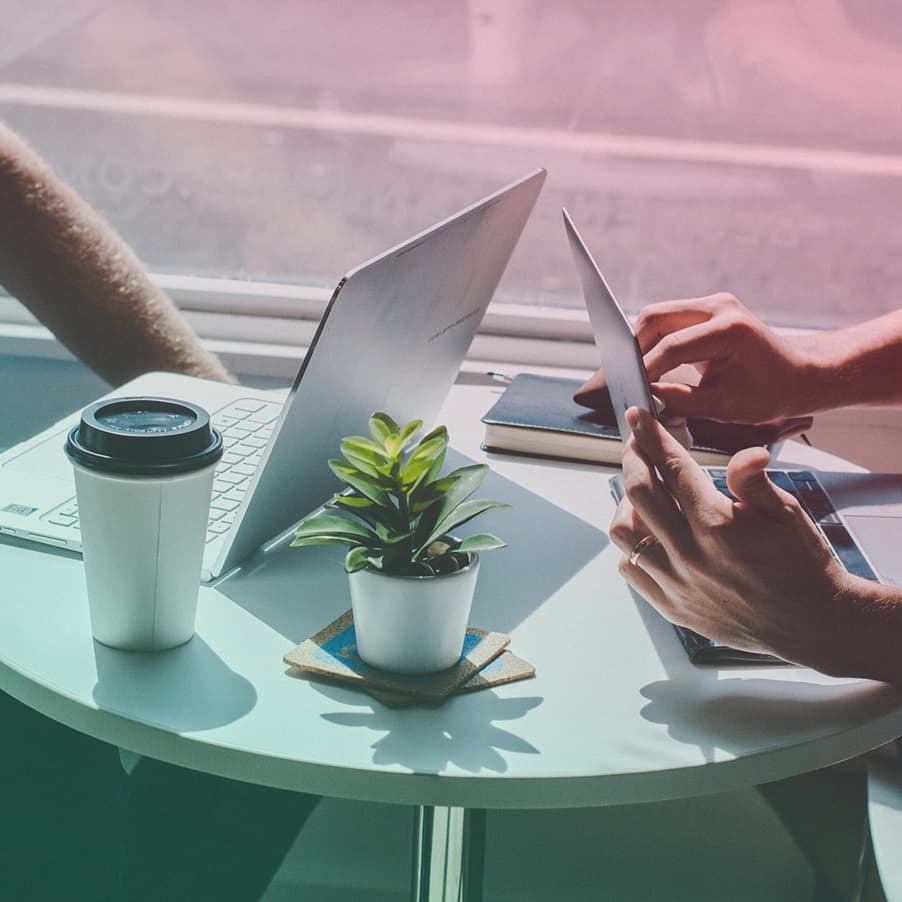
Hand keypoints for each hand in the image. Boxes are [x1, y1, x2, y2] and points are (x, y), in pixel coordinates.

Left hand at [609, 406, 852, 669]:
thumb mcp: (787, 513)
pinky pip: (630, 570)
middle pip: (638, 493)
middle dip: (633, 459)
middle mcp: (689, 554)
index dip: (651, 436)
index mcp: (717, 524)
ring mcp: (677, 583)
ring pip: (624, 533)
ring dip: (626, 505)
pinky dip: (631, 548)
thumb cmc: (802, 564)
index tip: (638, 417)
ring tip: (642, 493)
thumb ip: (754, 480)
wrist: (812, 624)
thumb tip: (747, 451)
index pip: (671, 468)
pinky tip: (648, 534)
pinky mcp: (672, 606)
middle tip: (636, 445)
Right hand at [635, 293, 814, 423]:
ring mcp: (713, 304)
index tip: (632, 391)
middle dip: (636, 349)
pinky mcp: (708, 309)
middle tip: (630, 379)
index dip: (646, 370)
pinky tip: (654, 364)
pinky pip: (669, 319)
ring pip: (658, 316)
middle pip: (655, 318)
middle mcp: (719, 307)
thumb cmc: (772, 393)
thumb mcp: (725, 407)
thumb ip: (681, 401)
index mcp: (728, 330)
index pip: (671, 347)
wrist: (801, 374)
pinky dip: (656, 340)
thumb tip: (646, 398)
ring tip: (640, 373)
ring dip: (644, 343)